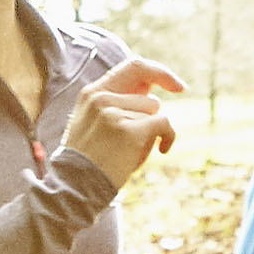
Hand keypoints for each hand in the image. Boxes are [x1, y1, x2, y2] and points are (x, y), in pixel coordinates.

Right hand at [66, 56, 185, 186]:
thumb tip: (154, 98)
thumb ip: (116, 106)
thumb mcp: (93, 125)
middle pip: (149, 98)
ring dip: (152, 133)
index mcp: (92, 93)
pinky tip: (163, 149)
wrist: (75, 187)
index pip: (134, 67)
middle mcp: (101, 98)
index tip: (178, 86)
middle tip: (143, 140)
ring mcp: (114, 112)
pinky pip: (164, 123)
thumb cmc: (88, 162)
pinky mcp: (128, 130)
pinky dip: (169, 137)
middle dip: (152, 120)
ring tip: (130, 152)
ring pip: (155, 112)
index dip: (160, 72)